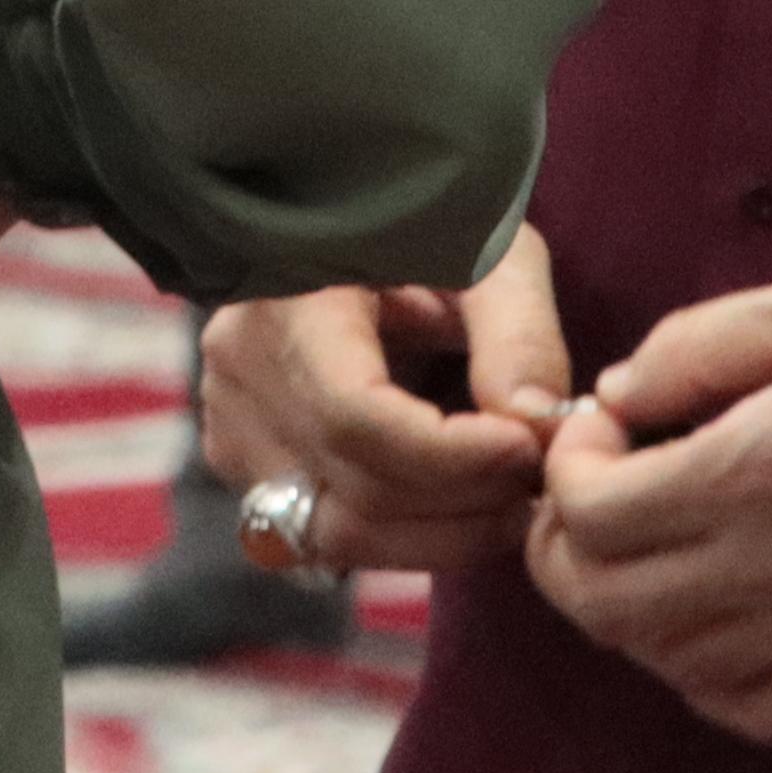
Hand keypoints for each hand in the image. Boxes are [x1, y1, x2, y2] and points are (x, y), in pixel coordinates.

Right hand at [193, 227, 575, 577]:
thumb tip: (537, 426)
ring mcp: (231, 429)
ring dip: (442, 534)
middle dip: (465, 498)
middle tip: (541, 473)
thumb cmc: (425, 231)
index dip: (450, 454)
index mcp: (285, 298)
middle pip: (354, 486)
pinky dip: (403, 539)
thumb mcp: (485, 253)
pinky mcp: (248, 470)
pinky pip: (324, 540)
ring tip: (512, 499)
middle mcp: (238, 372)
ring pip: (338, 534)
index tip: (529, 449)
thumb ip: (517, 334)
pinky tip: (460, 507)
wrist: (349, 233)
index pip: (353, 416)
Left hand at [525, 267, 771, 744]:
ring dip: (627, 607)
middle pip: (605, 605)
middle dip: (568, 547)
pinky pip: (751, 710)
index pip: (593, 514)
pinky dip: (702, 676)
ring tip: (651, 544)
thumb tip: (616, 396)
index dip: (567, 469)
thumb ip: (695, 345)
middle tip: (596, 494)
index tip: (603, 429)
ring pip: (665, 662)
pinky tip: (712, 617)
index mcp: (761, 467)